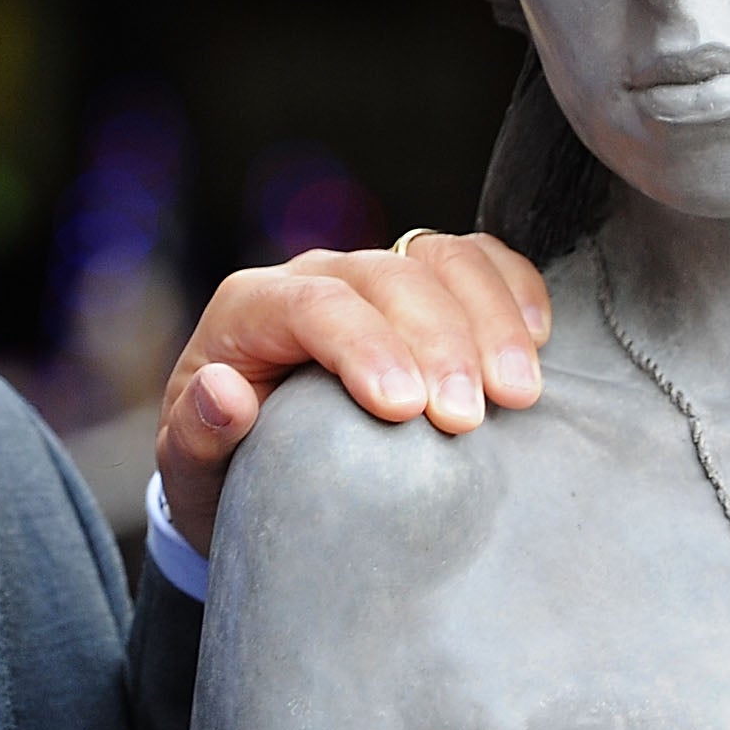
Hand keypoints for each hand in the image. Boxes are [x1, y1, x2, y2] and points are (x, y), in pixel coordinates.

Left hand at [154, 231, 550, 552]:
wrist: (255, 471)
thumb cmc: (225, 470)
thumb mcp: (191, 471)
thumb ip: (196, 435)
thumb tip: (223, 391)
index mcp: (250, 308)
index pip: (313, 301)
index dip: (363, 344)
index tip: (404, 408)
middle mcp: (318, 276)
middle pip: (388, 275)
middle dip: (436, 341)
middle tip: (467, 421)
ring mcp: (377, 275)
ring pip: (442, 258)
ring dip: (489, 319)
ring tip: (517, 395)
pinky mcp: (427, 289)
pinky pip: (480, 261)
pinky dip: (514, 289)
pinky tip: (538, 341)